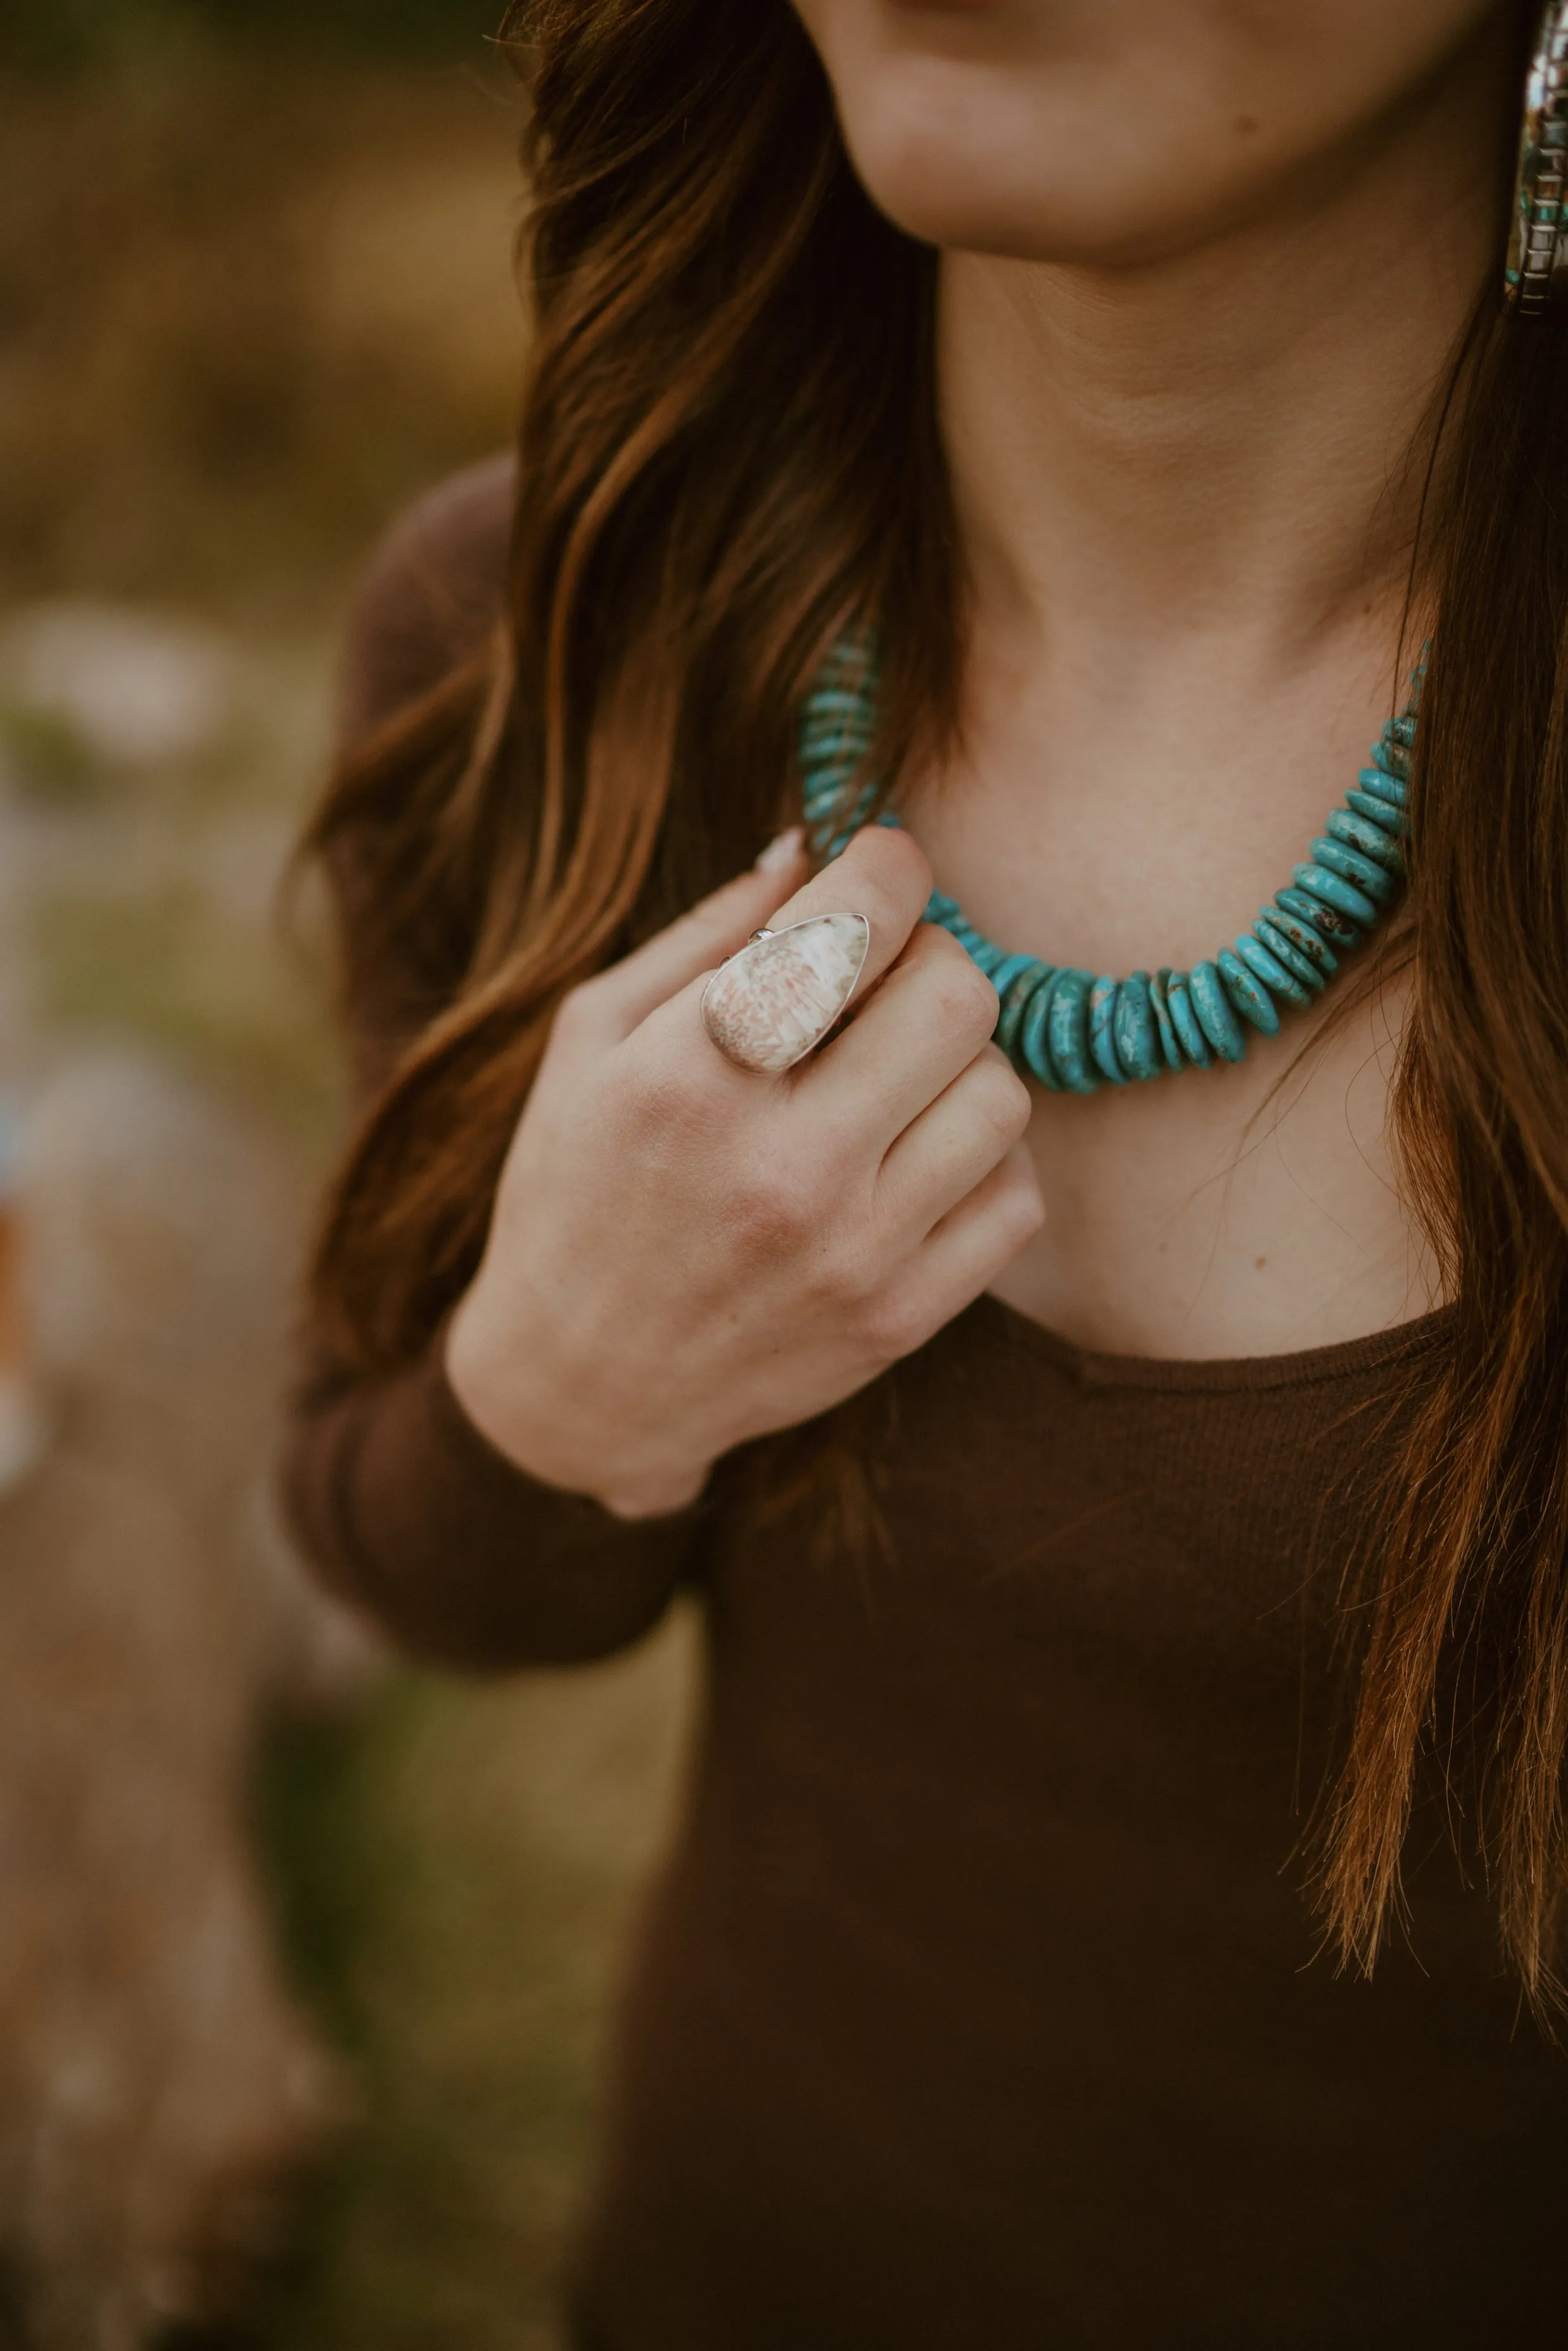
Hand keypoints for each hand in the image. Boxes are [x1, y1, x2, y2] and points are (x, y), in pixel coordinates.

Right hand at [445, 824, 1043, 1517]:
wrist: (577, 1386)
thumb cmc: (575, 1189)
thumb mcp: (592, 1042)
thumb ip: (706, 936)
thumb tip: (812, 847)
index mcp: (687, 1075)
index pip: (856, 922)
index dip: (890, 867)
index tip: (882, 870)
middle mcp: (779, 1166)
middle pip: (955, 995)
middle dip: (928, 959)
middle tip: (884, 980)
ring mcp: (850, 1252)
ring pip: (1001, 1092)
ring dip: (959, 1061)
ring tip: (894, 1075)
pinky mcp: (898, 1319)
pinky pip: (1016, 1200)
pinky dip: (982, 1159)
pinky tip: (916, 1155)